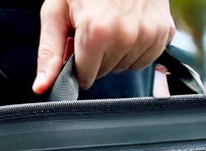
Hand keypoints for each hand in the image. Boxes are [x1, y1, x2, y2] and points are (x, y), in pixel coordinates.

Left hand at [33, 0, 175, 93]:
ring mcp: (148, 35)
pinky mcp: (164, 33)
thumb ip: (49, 51)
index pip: (85, 77)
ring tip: (114, 19)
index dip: (78, 60)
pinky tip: (130, 23)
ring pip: (125, 66)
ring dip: (117, 51)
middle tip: (95, 23)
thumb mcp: (58, 9)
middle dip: (97, 55)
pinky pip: (145, 58)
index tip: (79, 39)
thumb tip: (41, 87)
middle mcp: (125, 37)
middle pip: (105, 72)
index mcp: (97, 32)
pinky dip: (136, 46)